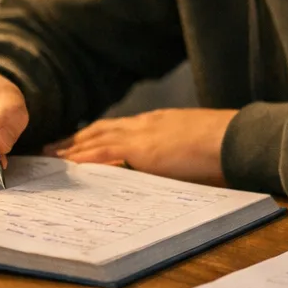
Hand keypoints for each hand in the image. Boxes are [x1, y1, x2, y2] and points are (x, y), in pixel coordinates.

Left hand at [50, 108, 236, 184]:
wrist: (236, 138)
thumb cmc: (225, 143)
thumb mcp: (195, 141)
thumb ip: (176, 150)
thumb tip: (170, 165)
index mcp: (160, 122)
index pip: (119, 127)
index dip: (95, 134)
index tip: (78, 141)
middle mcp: (146, 124)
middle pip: (101, 129)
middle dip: (76, 140)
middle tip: (53, 149)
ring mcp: (143, 135)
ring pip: (97, 139)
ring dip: (72, 148)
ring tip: (52, 157)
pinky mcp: (142, 150)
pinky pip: (104, 152)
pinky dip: (84, 158)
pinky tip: (69, 164)